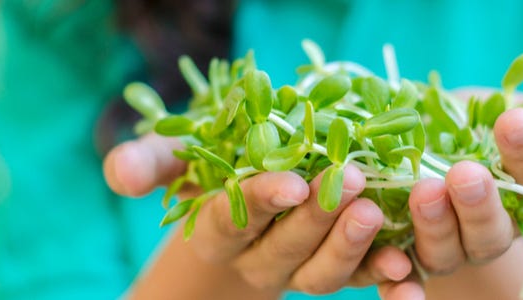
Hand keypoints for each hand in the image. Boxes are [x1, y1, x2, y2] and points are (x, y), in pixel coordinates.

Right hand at [103, 134, 412, 297]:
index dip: (262, 203)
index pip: (234, 220)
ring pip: (320, 274)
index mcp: (218, 229)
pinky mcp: (335, 267)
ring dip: (349, 248)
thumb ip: (149, 162)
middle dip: (316, 219)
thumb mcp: (179, 154)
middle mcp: (257, 257)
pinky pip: (357, 281)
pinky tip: (404, 266)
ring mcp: (297, 267)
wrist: (245, 188)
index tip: (293, 182)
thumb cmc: (208, 163)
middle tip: (349, 178)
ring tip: (375, 212)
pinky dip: (380, 275)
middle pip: (284, 249)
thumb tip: (118, 174)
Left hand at [377, 89, 522, 298]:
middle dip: (480, 205)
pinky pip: (403, 279)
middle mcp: (490, 234)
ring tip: (425, 191)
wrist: (417, 140)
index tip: (515, 120)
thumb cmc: (473, 125)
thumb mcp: (508, 112)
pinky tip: (390, 265)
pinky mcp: (405, 259)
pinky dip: (397, 280)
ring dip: (436, 226)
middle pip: (492, 232)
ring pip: (446, 252)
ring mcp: (447, 250)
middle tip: (466, 174)